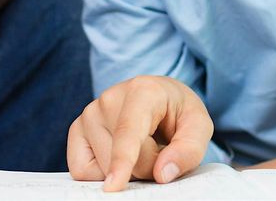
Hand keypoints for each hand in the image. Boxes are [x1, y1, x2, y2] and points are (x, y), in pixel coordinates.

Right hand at [68, 76, 213, 191]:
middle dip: (145, 168)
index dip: (123, 160)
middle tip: (159, 149)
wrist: (159, 99)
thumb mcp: (198, 127)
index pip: (129, 131)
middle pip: (122, 159)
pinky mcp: (76, 130)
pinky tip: (117, 155)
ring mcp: (89, 114)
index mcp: (142, 90)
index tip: (114, 185)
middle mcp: (109, 98)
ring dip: (126, 170)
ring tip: (140, 148)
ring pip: (102, 168)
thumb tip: (162, 174)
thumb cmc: (178, 112)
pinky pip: (82, 170)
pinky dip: (101, 173)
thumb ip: (189, 150)